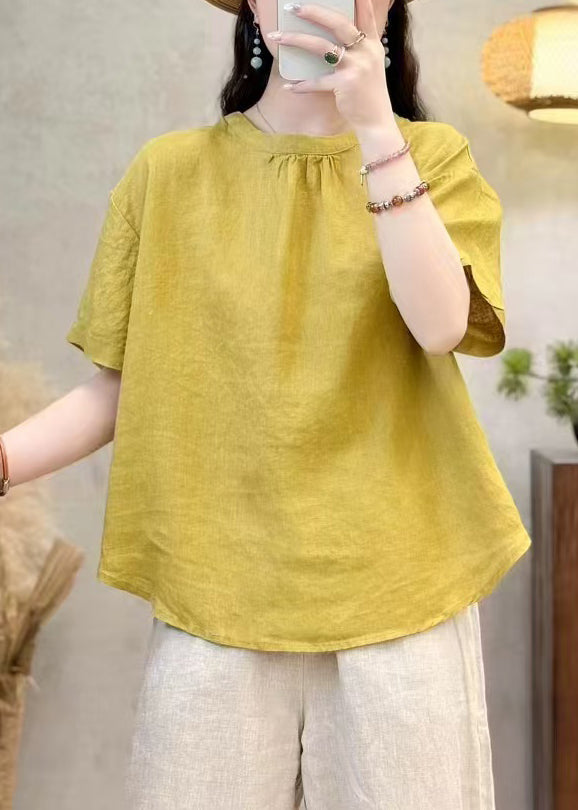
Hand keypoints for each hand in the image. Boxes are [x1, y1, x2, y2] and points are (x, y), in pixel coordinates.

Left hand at [271, 0, 393, 130]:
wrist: (376, 120)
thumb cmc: (367, 93)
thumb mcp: (370, 65)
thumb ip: (358, 48)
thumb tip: (331, 39)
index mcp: (372, 44)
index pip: (365, 15)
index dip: (358, 0)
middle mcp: (365, 51)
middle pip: (338, 23)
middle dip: (314, 12)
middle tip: (293, 7)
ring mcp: (356, 67)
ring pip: (321, 47)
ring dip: (296, 40)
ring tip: (277, 36)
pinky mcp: (345, 84)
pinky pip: (317, 81)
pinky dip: (302, 85)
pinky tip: (290, 86)